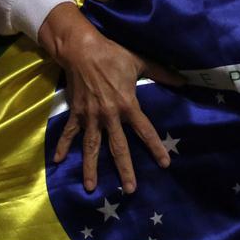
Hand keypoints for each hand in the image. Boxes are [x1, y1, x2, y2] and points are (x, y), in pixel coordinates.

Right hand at [38, 3, 183, 192]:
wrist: (81, 49)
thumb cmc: (112, 55)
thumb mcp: (139, 62)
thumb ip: (161, 73)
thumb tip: (183, 81)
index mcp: (127, 105)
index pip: (145, 131)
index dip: (155, 147)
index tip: (164, 164)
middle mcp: (109, 116)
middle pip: (119, 147)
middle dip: (125, 169)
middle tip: (130, 190)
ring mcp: (90, 116)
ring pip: (92, 147)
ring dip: (91, 168)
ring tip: (91, 188)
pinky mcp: (76, 112)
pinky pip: (69, 133)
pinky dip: (62, 146)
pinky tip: (56, 161)